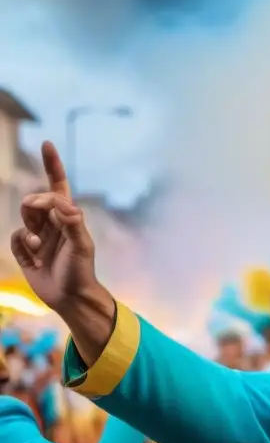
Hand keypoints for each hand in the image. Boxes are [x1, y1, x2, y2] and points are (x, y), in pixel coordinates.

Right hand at [11, 142, 102, 312]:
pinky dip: (20, 245)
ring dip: (28, 228)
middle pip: (35, 201)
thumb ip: (74, 224)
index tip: (48, 144)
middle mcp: (53, 224)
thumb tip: (66, 205)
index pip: (58, 187)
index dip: (53, 166)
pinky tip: (32, 258)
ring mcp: (38, 236)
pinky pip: (14, 238)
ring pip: (24, 218)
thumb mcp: (82, 247)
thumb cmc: (81, 272)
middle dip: (34, 204)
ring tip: (38, 244)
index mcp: (69, 218)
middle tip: (38, 213)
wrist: (70, 298)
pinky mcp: (26, 251)